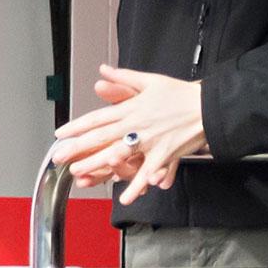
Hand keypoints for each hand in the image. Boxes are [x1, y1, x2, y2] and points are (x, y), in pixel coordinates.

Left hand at [52, 64, 207, 205]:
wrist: (208, 106)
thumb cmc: (180, 94)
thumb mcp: (151, 80)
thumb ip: (124, 77)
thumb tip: (103, 70)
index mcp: (132, 107)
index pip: (99, 117)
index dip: (78, 126)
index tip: (62, 133)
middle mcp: (137, 124)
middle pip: (103, 137)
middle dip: (79, 148)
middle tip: (60, 157)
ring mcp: (150, 140)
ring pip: (119, 154)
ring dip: (98, 165)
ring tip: (80, 175)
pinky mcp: (164, 153)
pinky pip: (148, 171)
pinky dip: (137, 185)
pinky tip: (125, 197)